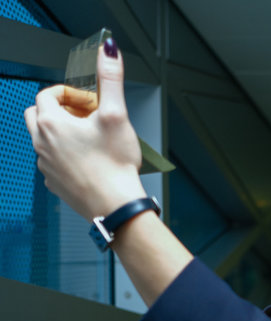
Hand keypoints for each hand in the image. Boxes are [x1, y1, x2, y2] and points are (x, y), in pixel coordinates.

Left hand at [24, 39, 145, 219]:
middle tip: (87, 117)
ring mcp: (46, 165)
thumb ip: (111, 79)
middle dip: (61, 110)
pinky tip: (91, 160)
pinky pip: (53, 161)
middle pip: (38, 115)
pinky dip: (67, 155)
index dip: (71, 93)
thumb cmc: (115, 164)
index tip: (92, 102)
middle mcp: (42, 143)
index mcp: (52, 123)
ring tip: (92, 139)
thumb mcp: (117, 114)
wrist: (115, 205)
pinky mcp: (55, 183)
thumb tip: (108, 50)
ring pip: (45, 139)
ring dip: (64, 133)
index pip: (49, 94)